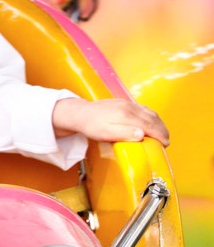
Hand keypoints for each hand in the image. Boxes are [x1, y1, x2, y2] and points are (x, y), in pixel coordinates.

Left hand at [52, 98, 169, 145]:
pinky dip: (152, 117)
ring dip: (159, 123)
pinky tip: (151, 123)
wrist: (80, 113)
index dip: (160, 135)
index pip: (150, 125)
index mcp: (126, 116)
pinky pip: (143, 109)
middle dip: (162, 130)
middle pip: (153, 118)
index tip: (165, 144)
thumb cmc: (91, 126)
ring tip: (161, 134)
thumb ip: (124, 133)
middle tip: (166, 141)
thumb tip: (142, 134)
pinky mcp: (124, 103)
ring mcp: (127, 104)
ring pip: (150, 112)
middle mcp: (129, 107)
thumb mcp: (105, 134)